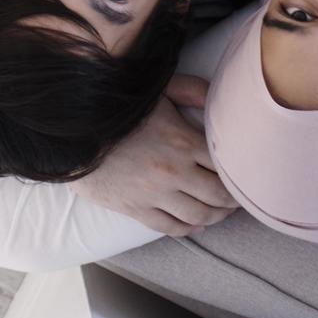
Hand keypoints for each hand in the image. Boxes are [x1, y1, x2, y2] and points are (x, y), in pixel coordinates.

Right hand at [69, 76, 235, 237]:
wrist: (72, 133)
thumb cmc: (115, 109)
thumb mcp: (154, 91)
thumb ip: (189, 89)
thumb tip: (215, 96)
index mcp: (181, 140)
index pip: (224, 165)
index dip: (239, 172)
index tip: (245, 173)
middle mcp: (173, 172)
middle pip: (218, 195)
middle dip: (233, 200)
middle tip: (240, 198)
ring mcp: (154, 194)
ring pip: (198, 215)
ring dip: (216, 216)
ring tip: (222, 211)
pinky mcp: (136, 209)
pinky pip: (171, 227)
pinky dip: (188, 229)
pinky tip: (196, 224)